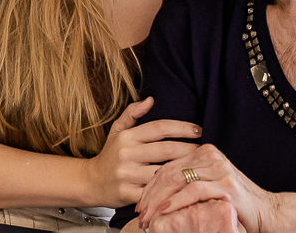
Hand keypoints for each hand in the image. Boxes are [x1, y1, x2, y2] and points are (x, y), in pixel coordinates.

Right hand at [85, 97, 202, 206]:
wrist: (91, 182)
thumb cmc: (110, 155)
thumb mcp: (117, 131)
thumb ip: (132, 113)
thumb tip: (150, 99)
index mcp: (127, 137)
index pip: (159, 128)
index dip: (182, 127)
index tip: (198, 130)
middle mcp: (126, 154)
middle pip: (165, 150)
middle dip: (189, 149)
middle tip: (204, 150)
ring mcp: (127, 175)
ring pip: (162, 172)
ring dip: (182, 170)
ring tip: (198, 167)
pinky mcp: (127, 194)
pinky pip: (154, 191)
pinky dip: (169, 189)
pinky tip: (182, 186)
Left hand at [137, 144, 272, 232]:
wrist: (266, 211)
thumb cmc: (234, 203)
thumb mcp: (209, 188)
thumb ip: (188, 183)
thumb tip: (157, 193)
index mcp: (204, 152)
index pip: (168, 165)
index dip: (150, 185)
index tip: (139, 203)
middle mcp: (211, 155)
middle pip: (169, 172)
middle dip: (150, 194)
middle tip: (139, 213)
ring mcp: (219, 168)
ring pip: (177, 180)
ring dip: (158, 201)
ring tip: (147, 216)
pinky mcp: (225, 184)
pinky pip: (193, 191)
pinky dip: (175, 202)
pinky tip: (163, 212)